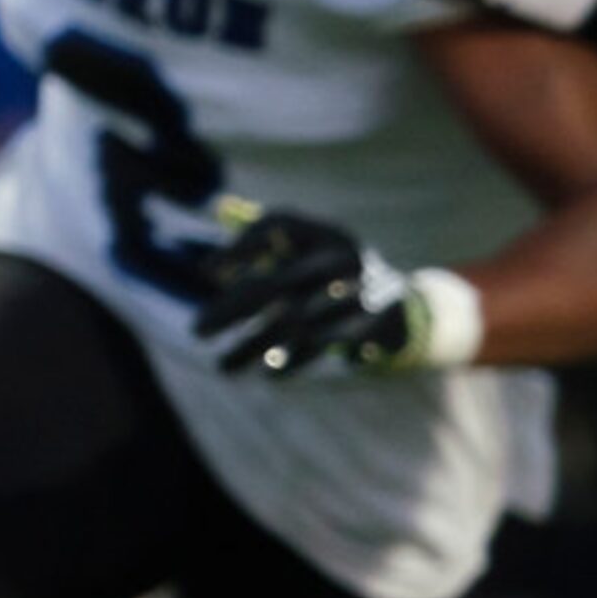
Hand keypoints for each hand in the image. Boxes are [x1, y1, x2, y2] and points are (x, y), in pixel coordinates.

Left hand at [194, 204, 448, 376]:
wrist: (400, 306)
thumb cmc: (333, 275)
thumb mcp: (307, 252)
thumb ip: (261, 248)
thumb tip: (210, 270)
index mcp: (326, 232)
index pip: (280, 224)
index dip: (243, 244)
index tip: (206, 273)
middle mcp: (345, 256)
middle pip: (280, 281)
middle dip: (234, 307)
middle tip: (197, 330)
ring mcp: (361, 291)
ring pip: (295, 323)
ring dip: (254, 346)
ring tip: (221, 368)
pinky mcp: (371, 324)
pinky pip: (325, 346)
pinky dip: (294, 361)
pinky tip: (269, 373)